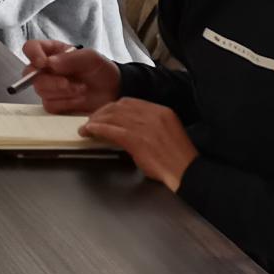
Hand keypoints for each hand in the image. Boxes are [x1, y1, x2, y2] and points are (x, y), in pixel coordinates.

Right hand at [22, 39, 121, 114]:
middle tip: (67, 83)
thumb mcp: (91, 57)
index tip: (43, 63)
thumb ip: (70, 58)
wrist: (113, 90)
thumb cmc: (101, 70)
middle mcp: (47, 69)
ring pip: (40, 91)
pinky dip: (66, 103)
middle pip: (30, 74)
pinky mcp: (54, 103)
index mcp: (52, 52)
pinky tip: (79, 98)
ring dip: (63, 92)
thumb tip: (49, 63)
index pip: (31, 48)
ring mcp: (49, 87)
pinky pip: (50, 105)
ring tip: (81, 89)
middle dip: (50, 81)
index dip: (32, 54)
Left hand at [79, 99, 198, 191]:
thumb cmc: (177, 158)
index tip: (105, 113)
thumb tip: (128, 126)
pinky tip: (90, 131)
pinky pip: (111, 130)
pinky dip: (97, 129)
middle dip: (102, 113)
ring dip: (96, 121)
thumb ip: (149, 125)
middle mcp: (152, 115)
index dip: (113, 107)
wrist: (186, 171)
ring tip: (87, 127)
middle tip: (92, 120)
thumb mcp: (166, 132)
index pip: (130, 102)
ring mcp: (144, 126)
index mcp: (162, 111)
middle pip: (119, 107)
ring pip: (112, 117)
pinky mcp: (136, 140)